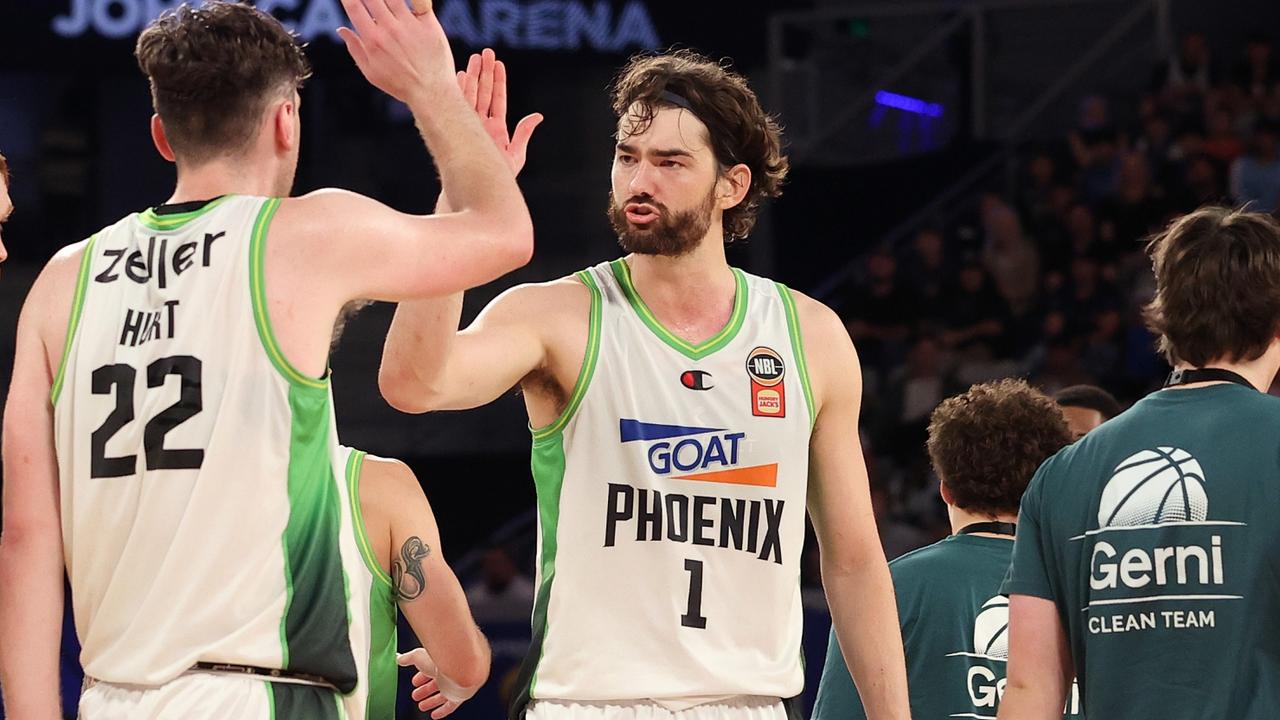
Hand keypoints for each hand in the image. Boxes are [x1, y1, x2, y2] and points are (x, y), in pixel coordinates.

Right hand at [337, 0, 456, 104]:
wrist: (431, 92)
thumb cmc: (401, 85)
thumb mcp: (371, 72)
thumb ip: (355, 48)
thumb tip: (341, 30)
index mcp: (373, 40)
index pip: (354, 6)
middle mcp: (390, 29)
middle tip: (370, 2)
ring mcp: (410, 25)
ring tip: (385, 3)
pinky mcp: (429, 24)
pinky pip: (419, 1)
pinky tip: (408, 2)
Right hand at [397, 648, 472, 718]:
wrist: (462, 666)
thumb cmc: (442, 659)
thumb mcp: (418, 656)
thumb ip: (408, 658)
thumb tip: (400, 658)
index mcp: (440, 660)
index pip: (429, 669)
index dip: (421, 676)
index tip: (415, 682)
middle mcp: (449, 671)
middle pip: (436, 683)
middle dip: (425, 689)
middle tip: (416, 695)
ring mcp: (455, 684)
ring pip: (442, 695)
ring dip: (431, 701)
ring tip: (421, 706)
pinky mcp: (460, 695)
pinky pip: (450, 706)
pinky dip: (441, 711)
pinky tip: (435, 715)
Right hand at [457, 48, 543, 175]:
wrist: (475, 192)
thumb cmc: (496, 179)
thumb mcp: (516, 155)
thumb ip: (524, 134)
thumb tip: (537, 116)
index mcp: (497, 129)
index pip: (498, 99)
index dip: (499, 81)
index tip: (498, 64)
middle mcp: (482, 125)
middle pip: (484, 93)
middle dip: (485, 72)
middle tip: (486, 52)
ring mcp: (469, 125)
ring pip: (471, 95)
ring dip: (473, 76)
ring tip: (475, 58)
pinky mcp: (459, 129)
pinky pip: (458, 106)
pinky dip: (459, 90)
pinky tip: (460, 75)